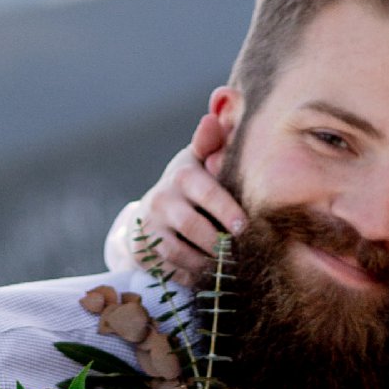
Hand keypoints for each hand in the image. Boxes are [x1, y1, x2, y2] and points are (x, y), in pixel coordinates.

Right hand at [138, 104, 245, 283]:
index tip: (244, 226)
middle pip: (194, 227)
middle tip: (241, 255)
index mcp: (183, 174)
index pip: (206, 191)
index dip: (225, 209)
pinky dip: (193, 277)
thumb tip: (218, 110)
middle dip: (220, 244)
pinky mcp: (144, 252)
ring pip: (183, 253)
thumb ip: (213, 143)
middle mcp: (162, 199)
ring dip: (209, 264)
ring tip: (230, 269)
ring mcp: (151, 227)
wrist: (149, 215)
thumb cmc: (189, 185)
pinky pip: (173, 271)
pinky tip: (209, 278)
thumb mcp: (200, 161)